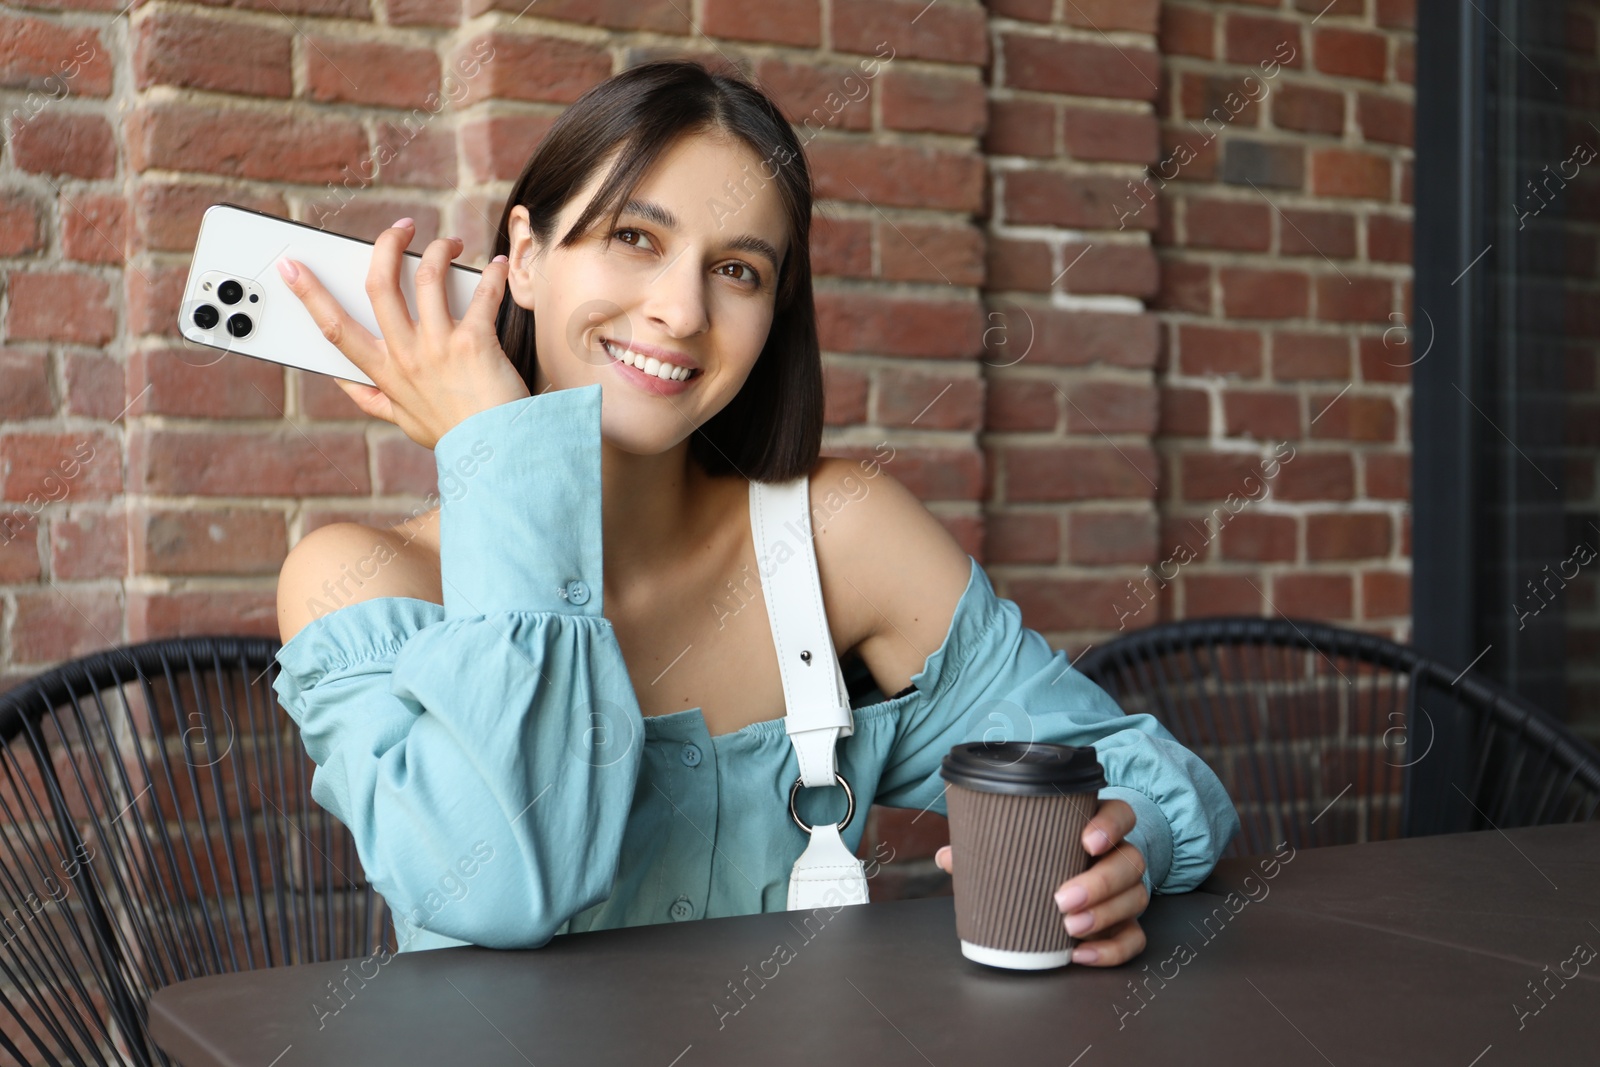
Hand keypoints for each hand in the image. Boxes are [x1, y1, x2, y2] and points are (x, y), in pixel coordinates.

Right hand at [275, 218, 530, 449]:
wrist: (498, 453)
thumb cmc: (454, 434)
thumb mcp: (402, 421)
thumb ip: (370, 398)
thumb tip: (340, 379)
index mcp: (383, 373)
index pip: (334, 327)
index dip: (308, 294)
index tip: (289, 265)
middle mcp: (406, 356)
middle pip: (378, 286)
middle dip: (385, 246)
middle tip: (398, 229)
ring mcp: (439, 347)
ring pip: (428, 277)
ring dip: (438, 250)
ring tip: (448, 244)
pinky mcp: (474, 342)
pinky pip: (481, 294)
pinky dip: (490, 274)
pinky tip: (494, 265)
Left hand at [934, 798, 1147, 965]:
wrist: (1068, 880)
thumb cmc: (1041, 855)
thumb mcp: (1020, 845)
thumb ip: (987, 845)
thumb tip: (947, 857)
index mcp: (1095, 825)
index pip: (1120, 814)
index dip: (1110, 825)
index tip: (1086, 840)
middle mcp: (1118, 856)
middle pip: (1129, 862)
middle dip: (1099, 882)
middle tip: (1062, 899)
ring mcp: (1126, 891)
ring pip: (1135, 898)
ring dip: (1104, 915)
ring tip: (1070, 929)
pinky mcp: (1127, 924)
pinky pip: (1134, 939)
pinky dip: (1112, 950)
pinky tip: (1081, 955)